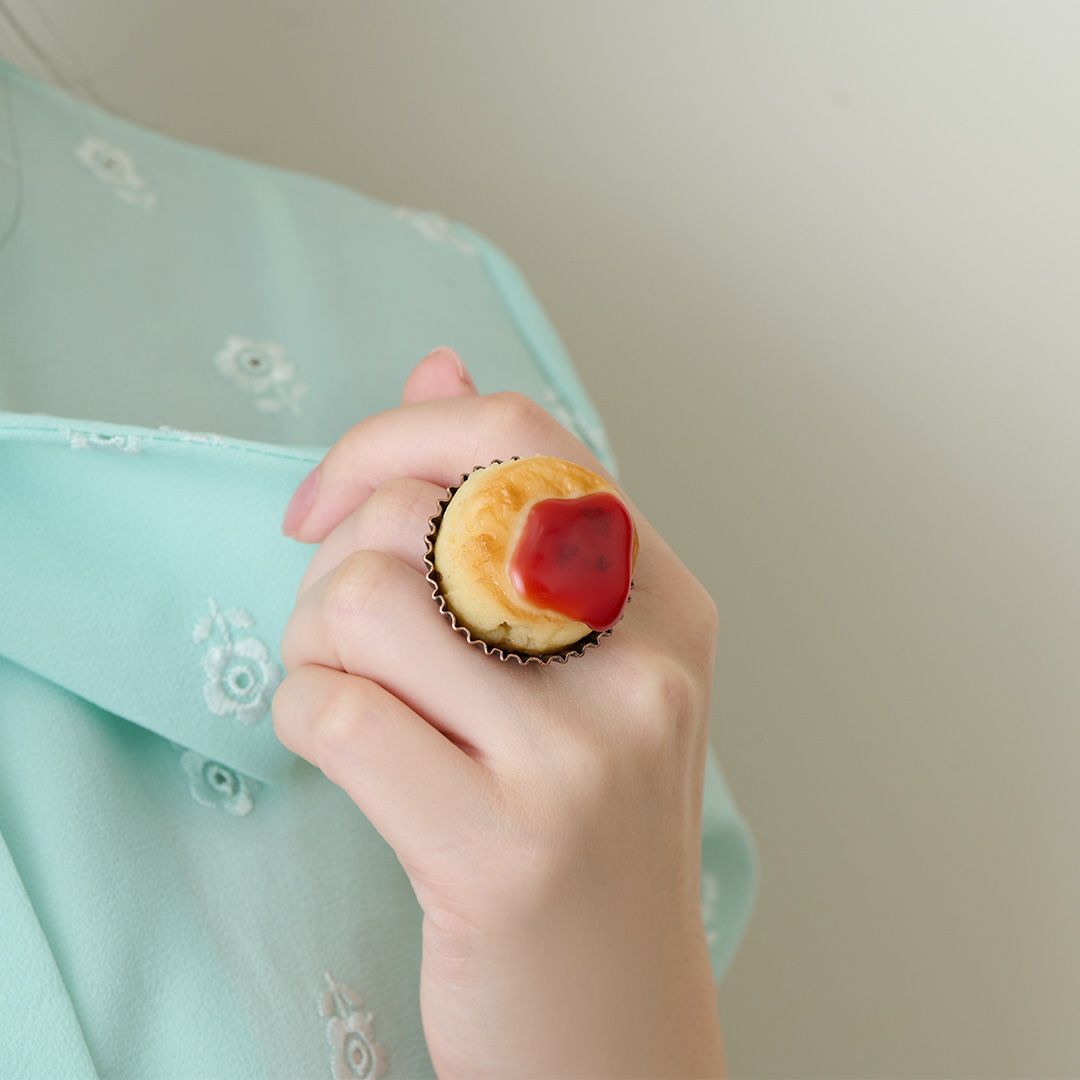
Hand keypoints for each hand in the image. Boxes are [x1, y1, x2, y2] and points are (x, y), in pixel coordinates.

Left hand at [272, 347, 726, 1078]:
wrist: (615, 1024)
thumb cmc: (581, 833)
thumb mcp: (572, 666)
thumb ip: (508, 514)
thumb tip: (437, 361)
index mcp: (665, 599)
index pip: (519, 434)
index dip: (391, 439)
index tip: (324, 507)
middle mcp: (642, 663)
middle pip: (415, 518)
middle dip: (334, 569)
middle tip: (344, 642)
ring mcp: (580, 757)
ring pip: (359, 604)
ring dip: (310, 649)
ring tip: (349, 703)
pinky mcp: (501, 846)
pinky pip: (328, 709)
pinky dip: (301, 721)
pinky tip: (348, 764)